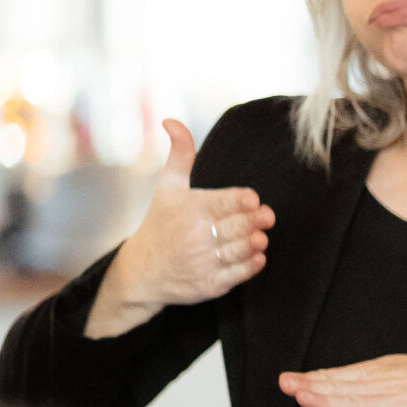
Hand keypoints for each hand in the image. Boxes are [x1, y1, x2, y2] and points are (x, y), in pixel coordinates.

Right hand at [85, 120, 273, 338]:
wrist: (140, 272)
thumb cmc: (159, 223)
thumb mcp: (167, 188)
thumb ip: (179, 155)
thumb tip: (171, 121)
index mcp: (190, 210)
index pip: (225, 202)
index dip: (244, 200)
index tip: (253, 198)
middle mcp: (196, 236)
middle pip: (238, 226)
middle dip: (257, 220)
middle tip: (267, 216)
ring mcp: (202, 262)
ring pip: (240, 250)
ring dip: (256, 242)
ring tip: (261, 236)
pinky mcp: (208, 285)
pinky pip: (236, 275)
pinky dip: (251, 265)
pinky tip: (257, 256)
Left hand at [279, 353, 406, 406]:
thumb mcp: (404, 370)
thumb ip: (376, 380)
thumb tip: (346, 388)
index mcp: (384, 371)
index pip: (342, 375)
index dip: (315, 378)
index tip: (290, 379)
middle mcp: (385, 384)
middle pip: (343, 386)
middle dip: (312, 386)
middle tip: (286, 384)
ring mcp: (396, 402)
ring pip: (355, 401)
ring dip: (327, 400)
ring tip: (302, 398)